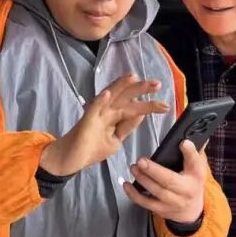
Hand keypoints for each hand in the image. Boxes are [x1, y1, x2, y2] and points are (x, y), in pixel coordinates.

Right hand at [40, 74, 168, 176]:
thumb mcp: (115, 139)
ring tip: (134, 77)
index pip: (134, 106)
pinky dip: (100, 100)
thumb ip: (127, 126)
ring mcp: (96, 114)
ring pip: (111, 96)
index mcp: (114, 115)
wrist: (70, 159)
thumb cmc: (91, 148)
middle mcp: (107, 111)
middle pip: (126, 96)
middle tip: (157, 84)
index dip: (149, 105)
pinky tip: (108, 93)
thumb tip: (141, 114)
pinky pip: (93, 108)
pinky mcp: (86, 121)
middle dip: (141, 89)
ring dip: (121, 86)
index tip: (165, 106)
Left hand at [123, 140, 205, 222]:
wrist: (191, 211)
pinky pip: (146, 203)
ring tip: (134, 168)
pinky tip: (126, 185)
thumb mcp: (196, 168)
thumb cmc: (191, 184)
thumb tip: (185, 139)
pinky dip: (134, 194)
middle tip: (141, 161)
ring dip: (142, 179)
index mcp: (196, 176)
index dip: (190, 153)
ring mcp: (173, 202)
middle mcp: (186, 190)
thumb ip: (191, 154)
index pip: (195, 163)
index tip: (183, 143)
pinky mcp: (161, 209)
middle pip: (169, 181)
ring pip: (156, 191)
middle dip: (153, 170)